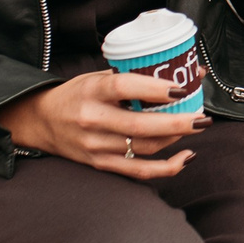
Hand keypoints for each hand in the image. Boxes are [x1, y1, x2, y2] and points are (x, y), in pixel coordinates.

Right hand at [0, 69, 209, 178]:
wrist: (42, 122)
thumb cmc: (77, 94)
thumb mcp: (98, 77)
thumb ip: (136, 76)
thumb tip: (189, 71)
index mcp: (91, 91)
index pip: (124, 87)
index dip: (154, 89)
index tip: (181, 89)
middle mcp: (92, 120)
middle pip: (140, 126)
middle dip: (177, 123)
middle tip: (201, 117)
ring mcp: (96, 146)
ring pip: (144, 147)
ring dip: (176, 139)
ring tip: (196, 126)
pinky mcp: (101, 164)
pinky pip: (139, 171)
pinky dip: (167, 167)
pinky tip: (186, 156)